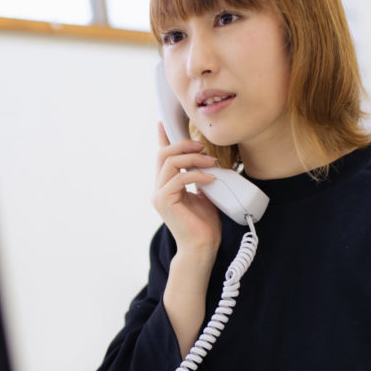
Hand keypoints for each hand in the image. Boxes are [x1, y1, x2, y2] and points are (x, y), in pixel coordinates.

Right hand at [153, 123, 221, 253]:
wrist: (203, 247)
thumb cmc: (205, 224)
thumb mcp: (204, 193)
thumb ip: (199, 177)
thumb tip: (206, 161)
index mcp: (166, 185)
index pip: (162, 157)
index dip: (162, 138)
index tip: (162, 123)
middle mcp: (159, 188)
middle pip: (163, 154)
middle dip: (183, 145)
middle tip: (202, 147)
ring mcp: (159, 195)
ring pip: (169, 162)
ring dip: (192, 158)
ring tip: (210, 162)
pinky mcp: (164, 201)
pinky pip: (178, 178)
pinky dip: (196, 175)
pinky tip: (210, 178)